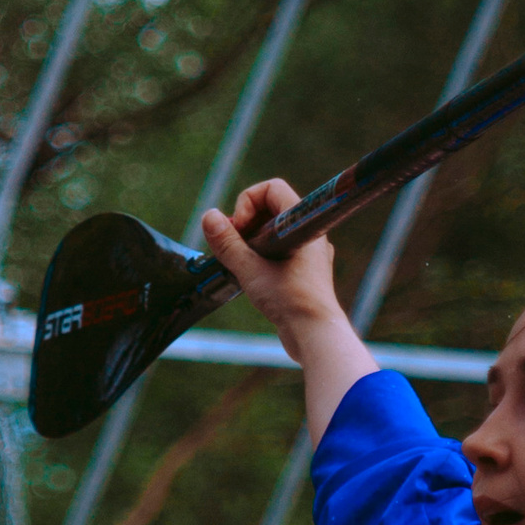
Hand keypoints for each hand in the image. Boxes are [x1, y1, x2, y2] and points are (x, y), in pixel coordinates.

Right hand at [203, 177, 342, 344]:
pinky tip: (249, 276)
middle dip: (245, 222)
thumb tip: (209, 217)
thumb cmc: (290, 301)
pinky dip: (258, 256)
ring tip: (238, 263)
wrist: (315, 336)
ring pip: (272, 232)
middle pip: (270, 208)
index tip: (240, 228)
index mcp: (303, 224)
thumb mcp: (250, 269)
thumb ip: (227, 242)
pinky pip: (276, 250)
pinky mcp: (302, 270)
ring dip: (249, 241)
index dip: (248, 201)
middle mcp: (309, 234)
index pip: (272, 189)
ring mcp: (307, 252)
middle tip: (233, 246)